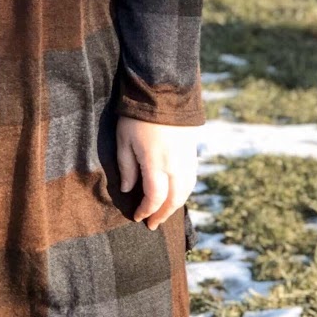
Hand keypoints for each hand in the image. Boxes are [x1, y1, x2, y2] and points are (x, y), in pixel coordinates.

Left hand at [115, 115, 201, 229]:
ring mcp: (187, 159)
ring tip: (164, 213)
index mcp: (157, 164)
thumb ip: (127, 168)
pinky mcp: (193, 152)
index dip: (146, 211)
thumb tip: (129, 190)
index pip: (154, 198)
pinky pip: (191, 179)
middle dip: (162, 214)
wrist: (165, 92)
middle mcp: (176, 166)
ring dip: (175, 206)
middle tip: (152, 225)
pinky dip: (183, 192)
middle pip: (173, 200)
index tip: (137, 217)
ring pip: (185, 191)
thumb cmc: (138, 117)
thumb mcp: (124, 141)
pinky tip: (175, 195)